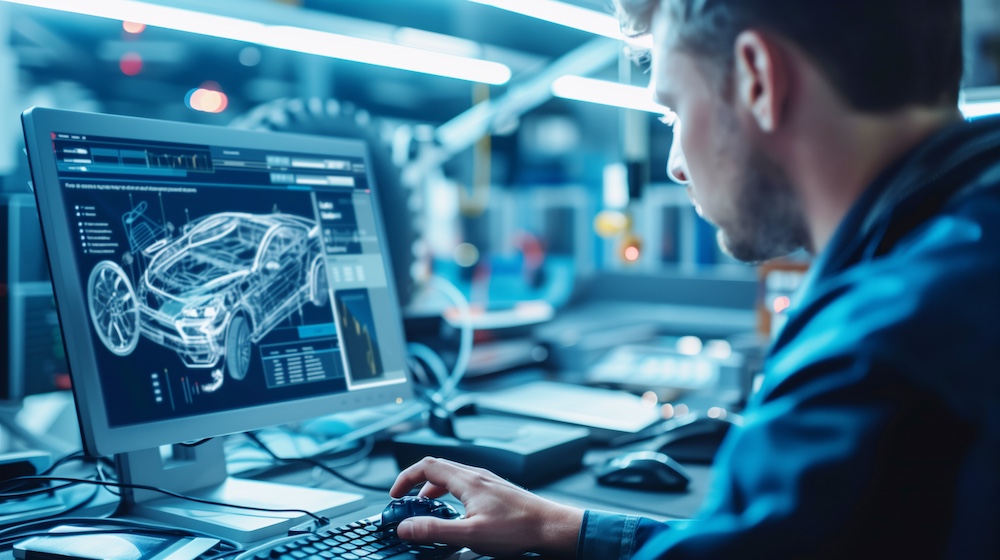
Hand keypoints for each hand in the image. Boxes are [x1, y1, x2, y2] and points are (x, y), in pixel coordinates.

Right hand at [390, 457, 583, 557]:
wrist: (551, 527)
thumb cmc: (518, 529)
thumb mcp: (469, 535)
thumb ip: (434, 530)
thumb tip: (406, 527)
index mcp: (467, 480)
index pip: (426, 466)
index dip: (405, 478)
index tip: (395, 494)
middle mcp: (477, 475)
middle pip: (438, 467)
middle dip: (416, 482)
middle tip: (405, 499)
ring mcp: (488, 481)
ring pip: (452, 476)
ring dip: (433, 488)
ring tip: (427, 507)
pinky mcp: (496, 491)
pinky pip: (465, 484)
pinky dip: (450, 493)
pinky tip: (456, 512)